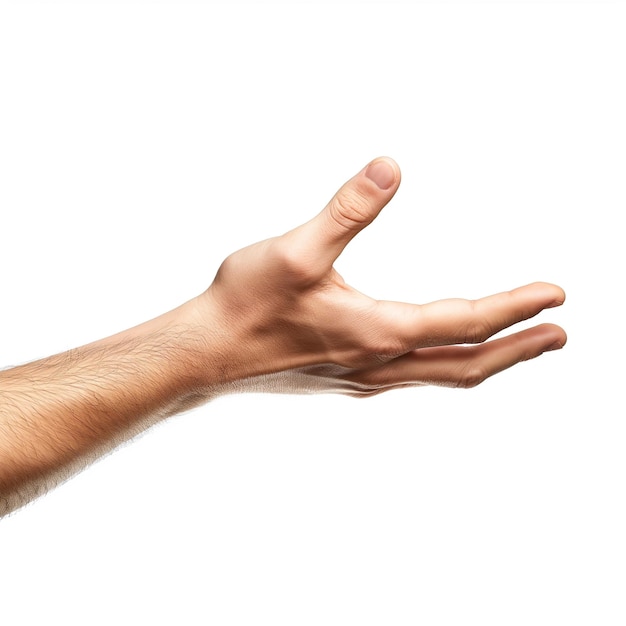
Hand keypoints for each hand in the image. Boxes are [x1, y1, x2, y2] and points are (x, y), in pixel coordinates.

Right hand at [193, 157, 565, 395]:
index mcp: (377, 332)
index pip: (466, 322)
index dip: (515, 306)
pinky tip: (439, 353)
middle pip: (466, 365)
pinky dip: (446, 365)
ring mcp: (362, 377)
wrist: (204, 354)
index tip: (555, 296)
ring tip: (514, 347)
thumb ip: (348, 210)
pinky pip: (413, 377)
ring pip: (441, 376)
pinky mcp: (344, 378)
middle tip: (556, 335)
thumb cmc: (245, 305)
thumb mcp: (297, 251)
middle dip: (517, 350)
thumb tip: (390, 168)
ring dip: (486, 361)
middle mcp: (378, 363)